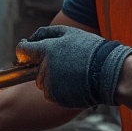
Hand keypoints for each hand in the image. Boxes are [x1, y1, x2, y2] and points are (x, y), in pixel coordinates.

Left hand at [15, 25, 131, 107]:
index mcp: (46, 49)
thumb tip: (30, 38)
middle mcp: (45, 67)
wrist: (108, 73)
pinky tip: (72, 84)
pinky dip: (58, 90)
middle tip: (64, 65)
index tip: (28, 54)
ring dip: (52, 79)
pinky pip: (50, 94)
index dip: (24, 52)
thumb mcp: (70, 33)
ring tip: (72, 74)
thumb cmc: (91, 50)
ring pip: (42, 82)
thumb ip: (46, 33)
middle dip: (44, 67)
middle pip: (34, 69)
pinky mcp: (55, 97)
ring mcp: (49, 83)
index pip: (22, 50)